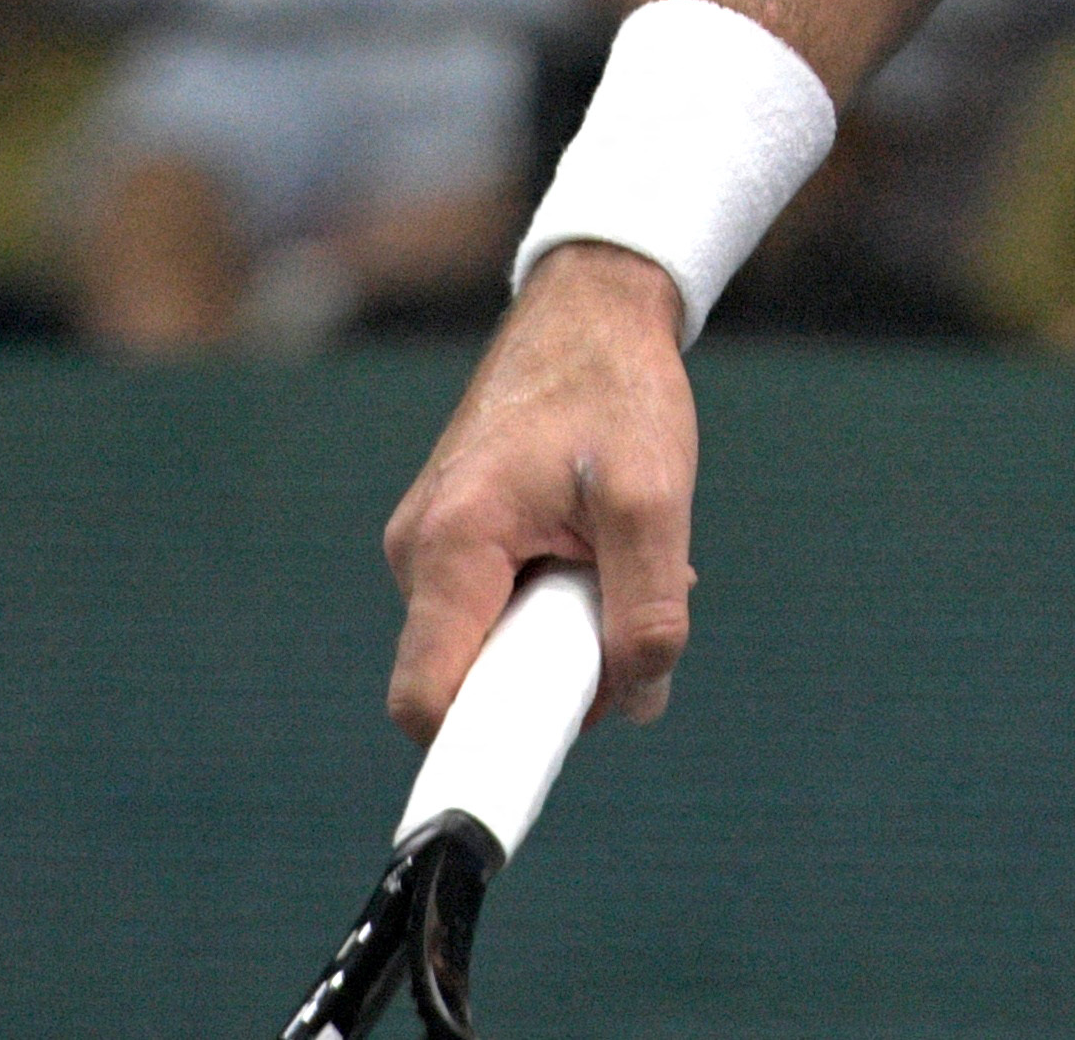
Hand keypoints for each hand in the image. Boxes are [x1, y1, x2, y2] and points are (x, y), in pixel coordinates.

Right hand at [382, 242, 698, 738]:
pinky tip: (603, 549)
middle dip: (552, 675)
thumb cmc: (617, 391)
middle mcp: (419, 553)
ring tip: (622, 559)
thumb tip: (636, 700)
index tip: (537, 767)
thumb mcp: (655, 499)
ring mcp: (430, 546)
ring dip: (564, 630)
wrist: (592, 307)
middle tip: (624, 623)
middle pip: (470, 678)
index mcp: (450, 547)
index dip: (478, 749)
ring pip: (493, 641)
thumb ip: (648, 607)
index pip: (429, 699)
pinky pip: (498, 605)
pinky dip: (555, 598)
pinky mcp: (455, 538)